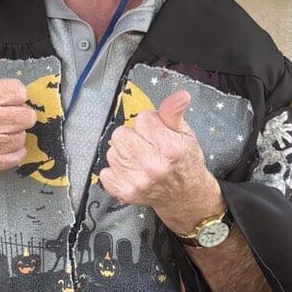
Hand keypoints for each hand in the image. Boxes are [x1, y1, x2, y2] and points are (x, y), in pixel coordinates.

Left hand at [99, 90, 222, 233]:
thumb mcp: (185, 135)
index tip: (157, 133)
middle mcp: (152, 165)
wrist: (185, 195)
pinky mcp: (125, 192)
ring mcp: (137, 181)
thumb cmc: (185, 163)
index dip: (149, 124)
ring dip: (124, 154)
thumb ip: (175, 114)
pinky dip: (116, 172)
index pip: (142, 119)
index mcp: (169, 148)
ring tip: (140, 160)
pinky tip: (132, 172)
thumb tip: (180, 96)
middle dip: (133, 136)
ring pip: (112, 151)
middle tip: (147, 146)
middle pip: (121, 134)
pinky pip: (105, 172)